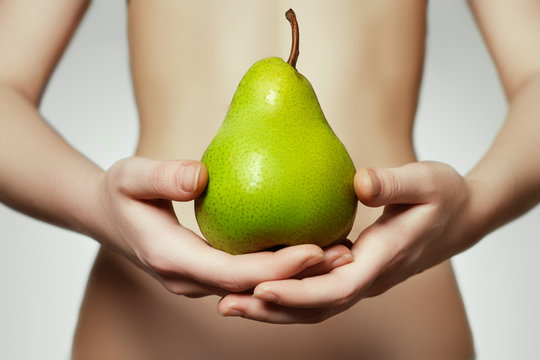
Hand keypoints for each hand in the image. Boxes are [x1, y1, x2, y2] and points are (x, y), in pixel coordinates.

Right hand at [91, 157, 352, 297]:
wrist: (108, 216)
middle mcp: (189, 280)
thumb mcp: (131, 176)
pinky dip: (281, 267)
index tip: (314, 250)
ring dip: (296, 277)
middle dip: (299, 278)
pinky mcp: (209, 273)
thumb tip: (200, 177)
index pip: (232, 273)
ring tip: (341, 254)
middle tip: (345, 255)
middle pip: (253, 288)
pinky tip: (312, 247)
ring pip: (255, 287)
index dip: (275, 267)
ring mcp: (199, 280)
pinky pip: (250, 275)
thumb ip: (161, 176)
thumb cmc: (121, 193)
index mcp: (172, 259)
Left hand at [217, 161, 481, 322]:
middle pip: (316, 308)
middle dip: (272, 310)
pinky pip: (316, 290)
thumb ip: (395, 184)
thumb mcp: (427, 181)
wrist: (460, 217)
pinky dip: (286, 293)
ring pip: (313, 305)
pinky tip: (257, 281)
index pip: (336, 288)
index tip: (261, 288)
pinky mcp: (353, 269)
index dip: (299, 293)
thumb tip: (360, 182)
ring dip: (273, 308)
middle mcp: (368, 277)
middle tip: (226, 304)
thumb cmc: (444, 197)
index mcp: (383, 260)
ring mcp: (360, 277)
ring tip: (230, 302)